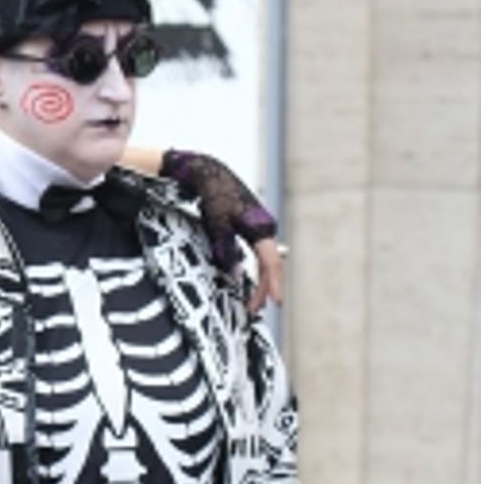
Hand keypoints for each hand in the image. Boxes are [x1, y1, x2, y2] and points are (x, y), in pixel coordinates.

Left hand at [161, 148, 281, 312]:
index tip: (275, 303)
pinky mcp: (250, 226)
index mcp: (261, 226)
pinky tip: (246, 280)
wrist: (207, 172)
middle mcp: (265, 227)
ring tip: (252, 302)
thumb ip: (226, 250)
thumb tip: (235, 276)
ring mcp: (259, 227)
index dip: (273, 284)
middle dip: (264, 288)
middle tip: (254, 310)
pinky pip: (256, 253)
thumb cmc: (213, 195)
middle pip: (269, 264)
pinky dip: (253, 268)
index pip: (270, 262)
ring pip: (264, 260)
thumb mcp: (217, 224)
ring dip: (259, 280)